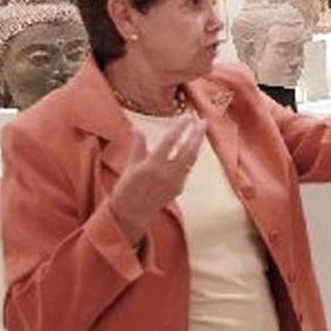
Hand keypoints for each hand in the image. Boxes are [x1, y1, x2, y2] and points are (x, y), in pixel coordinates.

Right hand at [108, 114, 207, 242]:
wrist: (131, 214)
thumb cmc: (126, 189)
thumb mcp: (130, 166)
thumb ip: (137, 147)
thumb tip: (137, 128)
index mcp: (152, 166)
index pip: (170, 141)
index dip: (181, 126)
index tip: (188, 116)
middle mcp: (166, 174)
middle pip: (188, 150)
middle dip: (197, 134)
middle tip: (203, 121)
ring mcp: (175, 182)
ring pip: (191, 160)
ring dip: (197, 144)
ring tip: (200, 131)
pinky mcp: (179, 188)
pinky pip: (188, 169)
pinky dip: (191, 157)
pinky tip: (191, 147)